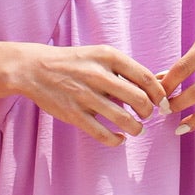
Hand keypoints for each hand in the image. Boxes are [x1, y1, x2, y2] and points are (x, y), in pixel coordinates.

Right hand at [16, 45, 166, 145]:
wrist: (34, 68)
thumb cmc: (73, 62)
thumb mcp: (99, 55)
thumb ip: (124, 69)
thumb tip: (154, 88)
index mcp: (109, 57)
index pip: (147, 78)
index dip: (159, 94)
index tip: (160, 102)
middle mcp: (98, 75)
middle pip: (140, 100)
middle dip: (149, 112)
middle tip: (146, 115)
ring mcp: (85, 96)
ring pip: (124, 120)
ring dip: (136, 128)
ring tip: (136, 129)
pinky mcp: (73, 114)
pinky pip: (103, 134)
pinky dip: (116, 140)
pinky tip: (119, 138)